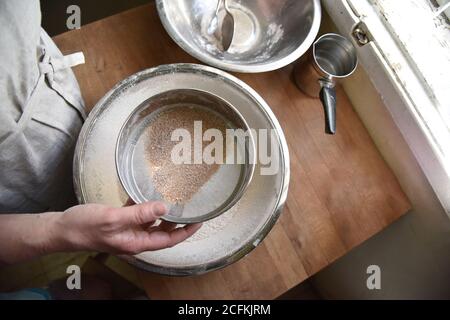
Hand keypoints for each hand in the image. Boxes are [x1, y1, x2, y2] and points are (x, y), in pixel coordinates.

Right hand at [54, 202, 201, 254]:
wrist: (61, 229)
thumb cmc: (84, 227)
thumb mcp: (113, 218)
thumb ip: (139, 213)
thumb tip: (164, 208)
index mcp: (136, 243)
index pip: (168, 240)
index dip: (185, 232)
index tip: (200, 221)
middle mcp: (135, 239)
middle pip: (163, 232)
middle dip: (178, 222)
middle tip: (190, 207)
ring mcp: (127, 231)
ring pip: (151, 222)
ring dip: (162, 212)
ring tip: (174, 197)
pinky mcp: (119, 223)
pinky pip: (138, 214)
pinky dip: (144, 205)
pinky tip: (147, 193)